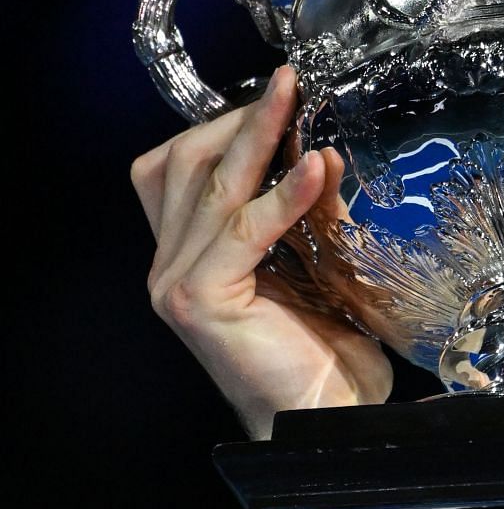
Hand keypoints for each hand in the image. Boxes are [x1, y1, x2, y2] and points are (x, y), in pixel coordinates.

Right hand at [131, 65, 391, 439]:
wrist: (328, 421)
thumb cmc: (326, 358)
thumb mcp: (325, 269)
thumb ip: (315, 217)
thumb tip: (326, 155)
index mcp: (189, 256)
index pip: (182, 169)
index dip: (227, 127)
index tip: (282, 96)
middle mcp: (169, 266)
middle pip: (184, 164)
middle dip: (238, 121)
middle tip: (289, 87)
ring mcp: (176, 282)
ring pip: (209, 187)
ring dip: (255, 138)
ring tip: (296, 103)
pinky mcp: (200, 299)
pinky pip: (242, 230)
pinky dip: (281, 196)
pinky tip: (317, 170)